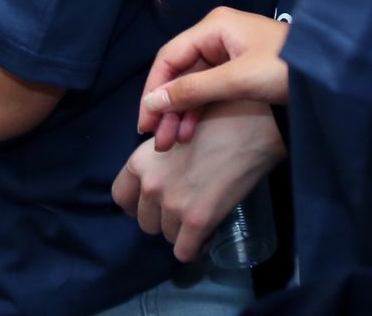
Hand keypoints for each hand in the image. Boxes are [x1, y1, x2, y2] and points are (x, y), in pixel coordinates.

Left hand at [112, 101, 287, 261]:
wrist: (251, 125)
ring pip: (167, 236)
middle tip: (184, 207)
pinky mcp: (198, 221)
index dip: (136, 204)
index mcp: (140, 160)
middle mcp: (151, 185)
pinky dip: (196, 247)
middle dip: (163, 218)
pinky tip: (208, 233)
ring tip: (201, 213)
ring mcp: (173, 205)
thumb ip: (158, 158)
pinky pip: (185, 252)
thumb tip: (157, 178)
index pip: (120, 197)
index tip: (152, 204)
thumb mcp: (173, 132)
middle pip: (145, 222)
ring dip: (182, 231)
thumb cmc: (216, 119)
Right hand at [138, 8, 289, 147]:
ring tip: (172, 143)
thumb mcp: (238, 80)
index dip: (153, 89)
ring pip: (193, 83)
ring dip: (181, 112)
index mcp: (214, 27)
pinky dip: (199, 110)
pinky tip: (191, 132)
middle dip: (166, 106)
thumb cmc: (285, 70)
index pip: (169, 56)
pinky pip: (210, 90)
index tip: (144, 122)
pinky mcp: (241, 70)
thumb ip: (194, 90)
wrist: (332, 76)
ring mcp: (230, 53)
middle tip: (156, 140)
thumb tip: (152, 103)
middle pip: (179, 71)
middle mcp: (217, 35)